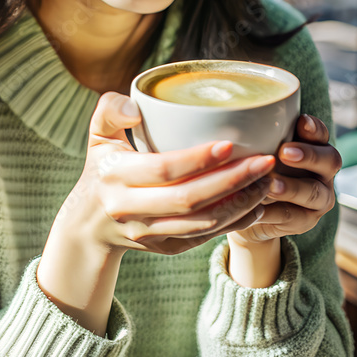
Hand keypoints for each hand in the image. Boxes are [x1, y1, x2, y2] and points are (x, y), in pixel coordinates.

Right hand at [53, 91, 274, 257]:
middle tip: (265, 161)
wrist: (88, 225)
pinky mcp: (164, 249)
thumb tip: (135, 107)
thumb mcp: (97, 136)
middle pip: (188, 199)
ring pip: (201, 224)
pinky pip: (204, 238)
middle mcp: (129, 210)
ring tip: (267, 181)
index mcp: (116, 177)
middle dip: (232, 181)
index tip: (230, 144)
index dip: (198, 159)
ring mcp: (148, 234)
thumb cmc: (103, 169)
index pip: (163, 169)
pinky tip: (256, 204)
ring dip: (240, 204)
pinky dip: (233, 223)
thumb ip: (110, 110)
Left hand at [228, 113, 341, 246]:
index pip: (321, 133)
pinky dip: (275, 212)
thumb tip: (229, 117)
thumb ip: (253, 137)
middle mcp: (322, 171)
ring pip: (314, 192)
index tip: (300, 121)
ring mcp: (318, 198)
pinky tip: (258, 207)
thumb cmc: (252, 170)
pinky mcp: (305, 221)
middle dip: (309, 155)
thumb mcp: (253, 151)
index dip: (314, 128)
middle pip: (330, 160)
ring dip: (292, 188)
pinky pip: (294, 217)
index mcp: (314, 147)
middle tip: (284, 152)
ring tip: (270, 185)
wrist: (248, 212)